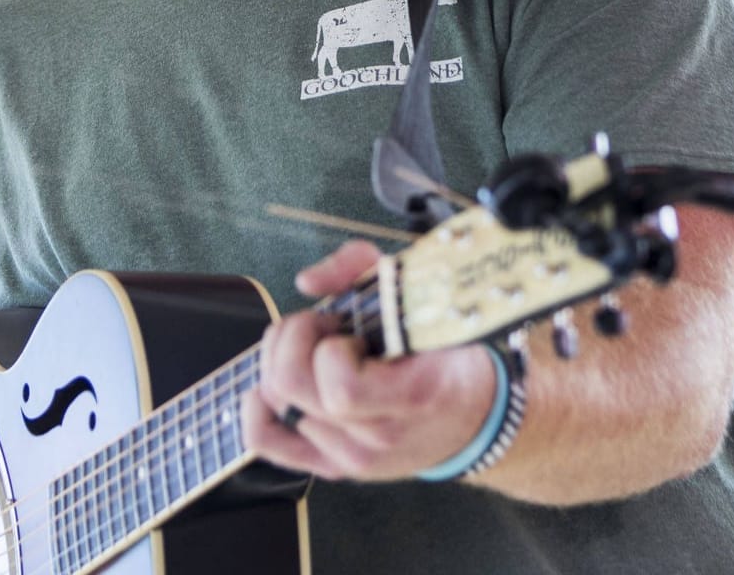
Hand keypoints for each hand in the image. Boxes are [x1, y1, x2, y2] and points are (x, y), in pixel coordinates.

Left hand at [241, 239, 498, 480]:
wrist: (477, 417)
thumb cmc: (445, 349)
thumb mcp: (421, 293)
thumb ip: (362, 268)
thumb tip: (306, 282)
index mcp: (412, 396)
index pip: (341, 389)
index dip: (328, 348)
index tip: (346, 327)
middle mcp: (379, 437)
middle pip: (292, 388)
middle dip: (294, 339)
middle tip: (323, 327)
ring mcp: (353, 458)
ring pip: (275, 404)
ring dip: (282, 361)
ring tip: (316, 351)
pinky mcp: (333, 466)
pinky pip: (267, 441)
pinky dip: (257, 407)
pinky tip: (271, 384)